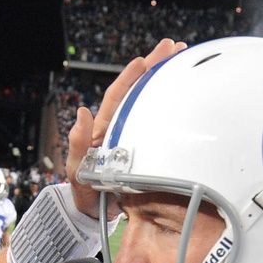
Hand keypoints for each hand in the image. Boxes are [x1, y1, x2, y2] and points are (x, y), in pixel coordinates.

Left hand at [68, 39, 184, 218]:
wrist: (94, 215)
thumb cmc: (85, 195)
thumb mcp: (78, 171)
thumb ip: (78, 146)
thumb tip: (82, 113)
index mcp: (103, 130)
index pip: (117, 97)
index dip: (129, 78)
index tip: (145, 60)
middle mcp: (118, 127)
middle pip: (137, 91)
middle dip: (153, 66)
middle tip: (173, 47)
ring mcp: (131, 136)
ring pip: (148, 102)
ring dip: (162, 80)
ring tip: (180, 61)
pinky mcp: (143, 148)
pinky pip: (157, 122)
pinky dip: (169, 106)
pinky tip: (184, 97)